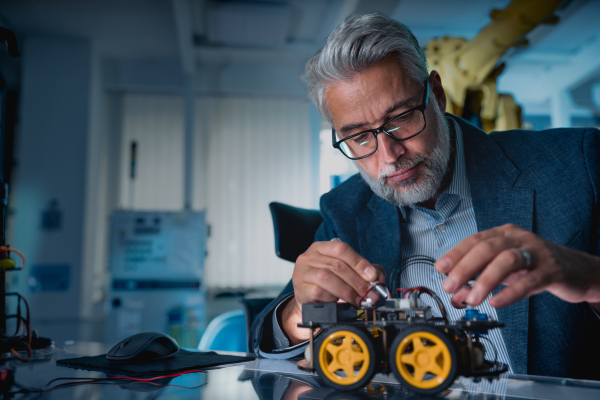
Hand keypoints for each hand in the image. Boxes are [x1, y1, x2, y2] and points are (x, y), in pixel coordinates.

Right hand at [281, 240, 384, 344]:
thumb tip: (378, 277)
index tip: (373, 276)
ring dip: (347, 291)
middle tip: (371, 294)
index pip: (341, 249)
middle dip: (358, 281)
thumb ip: (363, 272)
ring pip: (327, 277)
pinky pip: (318, 292)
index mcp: (320, 248)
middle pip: (337, 265)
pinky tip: (337, 302)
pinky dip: (332, 298)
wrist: (309, 301)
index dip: (359, 262)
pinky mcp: (300, 289)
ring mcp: (302, 272)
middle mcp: (308, 257)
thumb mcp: (345, 273)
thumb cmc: (328, 285)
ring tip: (358, 300)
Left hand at [434, 224, 599, 309]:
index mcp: (504, 234)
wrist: (578, 270)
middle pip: (486, 248)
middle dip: (464, 268)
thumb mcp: (504, 271)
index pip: (474, 240)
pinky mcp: (552, 270)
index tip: (440, 268)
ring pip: (506, 260)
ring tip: (472, 298)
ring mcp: (536, 252)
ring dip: (485, 280)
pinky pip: (529, 280)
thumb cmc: (535, 265)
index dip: (456, 253)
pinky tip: (496, 302)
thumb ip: (479, 279)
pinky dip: (510, 292)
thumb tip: (455, 294)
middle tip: (450, 286)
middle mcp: (519, 238)